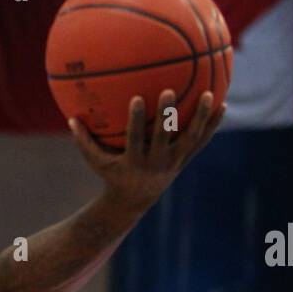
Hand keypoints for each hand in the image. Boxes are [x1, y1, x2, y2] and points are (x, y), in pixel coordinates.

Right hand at [68, 89, 226, 212]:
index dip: (137, 120)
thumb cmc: (112, 174)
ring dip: (201, 118)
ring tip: (210, 95)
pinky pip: (201, 142)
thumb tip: (70, 118)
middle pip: (164, 138)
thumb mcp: (96, 162)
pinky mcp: (184, 161)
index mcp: (134, 161)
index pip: (136, 139)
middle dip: (168, 115)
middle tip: (170, 90)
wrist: (134, 200)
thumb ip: (83, 141)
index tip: (138, 98)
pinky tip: (222, 105)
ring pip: (190, 139)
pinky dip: (212, 125)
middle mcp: (156, 163)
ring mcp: (173, 162)